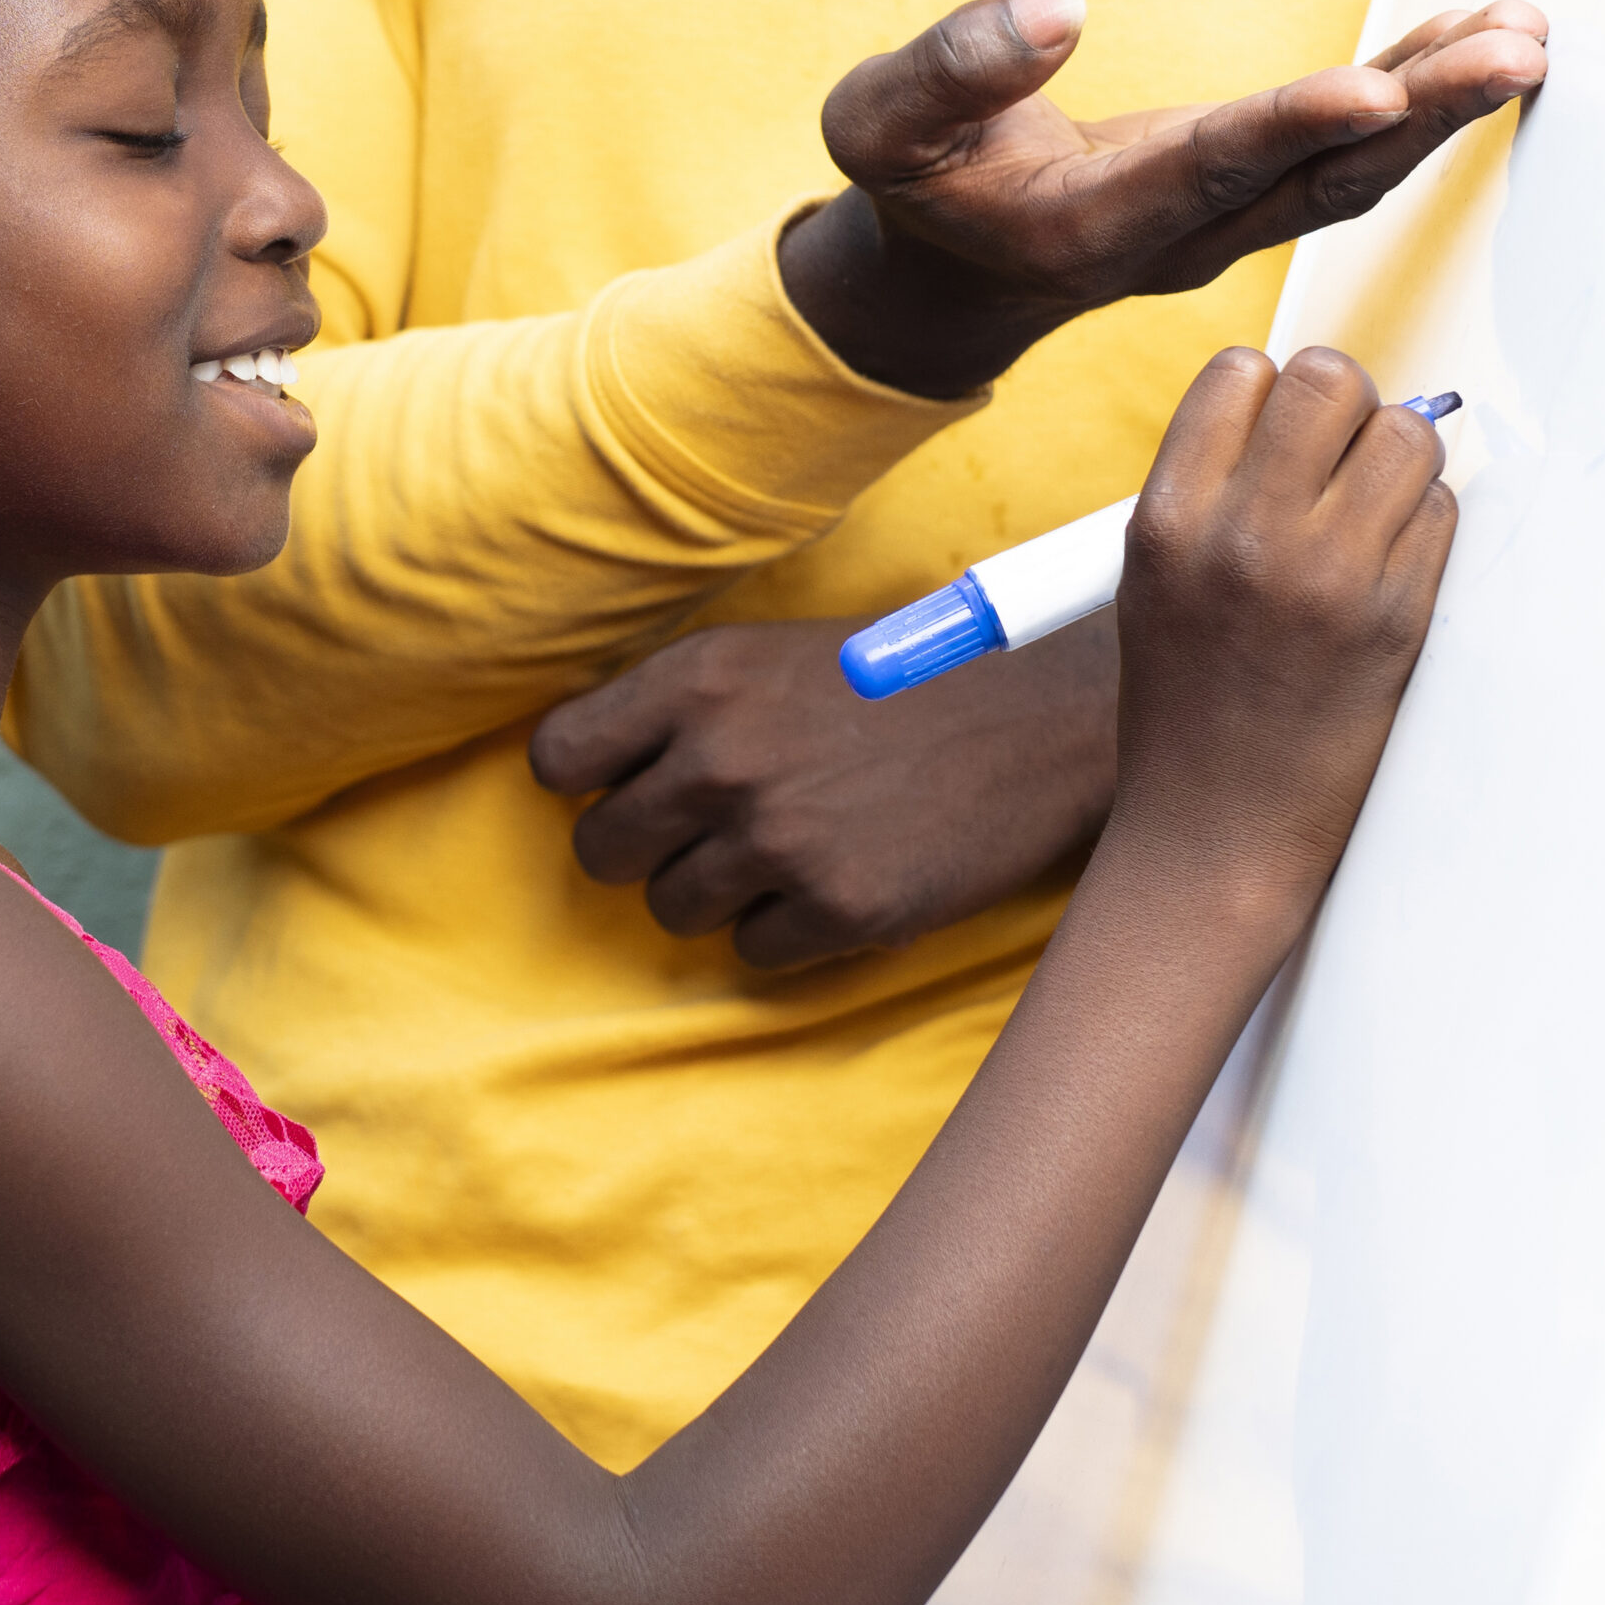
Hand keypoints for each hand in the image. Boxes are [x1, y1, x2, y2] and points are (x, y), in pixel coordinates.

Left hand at [530, 610, 1118, 968]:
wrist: (1045, 720)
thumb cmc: (901, 680)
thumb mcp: (773, 653)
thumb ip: (679, 704)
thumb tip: (583, 765)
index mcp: (701, 677)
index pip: (558, 759)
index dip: (586, 781)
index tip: (625, 786)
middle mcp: (725, 758)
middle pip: (602, 849)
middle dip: (647, 848)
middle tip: (712, 831)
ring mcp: (780, 839)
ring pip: (671, 908)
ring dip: (716, 893)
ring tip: (786, 851)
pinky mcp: (838, 907)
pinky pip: (753, 950)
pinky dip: (786, 929)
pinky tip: (836, 880)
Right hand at [779, 0, 1548, 397]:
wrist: (951, 273)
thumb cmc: (917, 187)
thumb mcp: (881, 123)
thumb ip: (952, 68)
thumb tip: (1058, 6)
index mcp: (1088, 225)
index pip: (1205, 170)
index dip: (1291, 128)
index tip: (1374, 89)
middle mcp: (1175, 239)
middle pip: (1316, 185)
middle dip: (1417, 120)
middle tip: (1510, 55)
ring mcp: (1219, 225)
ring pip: (1348, 176)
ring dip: (1439, 111)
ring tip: (1522, 35)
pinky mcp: (1243, 193)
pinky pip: (1346, 156)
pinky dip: (1416, 100)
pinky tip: (1479, 45)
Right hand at [1109, 344, 1452, 908]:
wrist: (1214, 831)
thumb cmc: (1185, 706)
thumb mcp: (1156, 584)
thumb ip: (1212, 490)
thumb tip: (1307, 403)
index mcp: (1164, 523)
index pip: (1241, 372)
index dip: (1271, 394)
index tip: (1279, 437)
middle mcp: (1240, 538)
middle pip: (1330, 380)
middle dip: (1346, 408)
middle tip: (1338, 463)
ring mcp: (1324, 577)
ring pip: (1406, 436)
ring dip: (1397, 465)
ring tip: (1367, 521)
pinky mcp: (1396, 619)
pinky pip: (1442, 514)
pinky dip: (1424, 531)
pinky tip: (1386, 577)